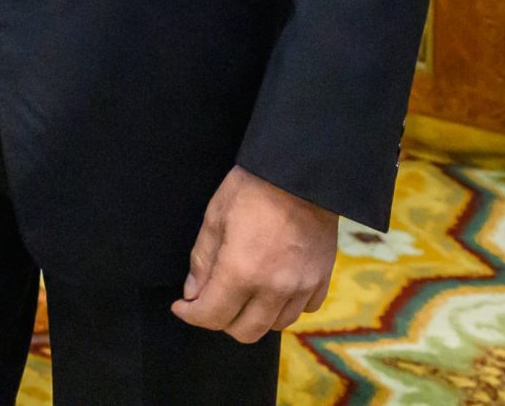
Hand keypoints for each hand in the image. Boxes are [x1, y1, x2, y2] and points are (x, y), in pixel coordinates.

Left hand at [171, 166, 337, 342]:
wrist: (300, 173)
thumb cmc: (252, 188)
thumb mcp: (215, 217)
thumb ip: (202, 260)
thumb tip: (193, 292)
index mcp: (241, 271)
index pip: (212, 315)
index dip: (191, 315)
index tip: (182, 307)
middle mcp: (274, 287)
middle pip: (245, 331)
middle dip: (221, 321)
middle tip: (212, 301)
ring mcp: (302, 286)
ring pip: (275, 325)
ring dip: (255, 316)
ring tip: (244, 293)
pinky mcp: (322, 279)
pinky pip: (303, 309)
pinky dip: (286, 306)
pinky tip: (275, 287)